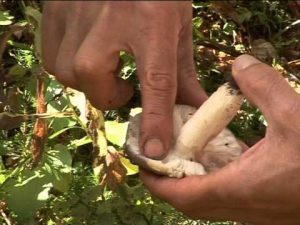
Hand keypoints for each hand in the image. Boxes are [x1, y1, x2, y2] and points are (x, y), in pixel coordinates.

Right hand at [42, 1, 206, 158]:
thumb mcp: (178, 28)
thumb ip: (183, 72)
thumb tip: (193, 110)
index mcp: (153, 21)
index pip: (156, 82)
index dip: (156, 121)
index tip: (154, 151)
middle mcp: (110, 17)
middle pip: (94, 78)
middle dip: (109, 95)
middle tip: (125, 88)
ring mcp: (76, 11)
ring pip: (67, 71)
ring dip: (90, 81)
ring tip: (108, 69)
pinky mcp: (56, 10)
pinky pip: (52, 55)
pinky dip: (70, 65)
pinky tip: (89, 54)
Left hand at [141, 54, 299, 224]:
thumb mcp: (296, 115)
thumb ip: (263, 87)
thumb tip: (239, 64)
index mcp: (241, 190)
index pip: (182, 195)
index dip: (157, 181)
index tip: (142, 163)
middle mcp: (242, 207)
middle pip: (189, 201)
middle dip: (166, 181)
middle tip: (156, 155)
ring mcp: (254, 211)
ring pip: (207, 201)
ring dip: (189, 180)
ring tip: (180, 154)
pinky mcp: (265, 206)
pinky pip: (226, 197)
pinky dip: (212, 180)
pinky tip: (217, 159)